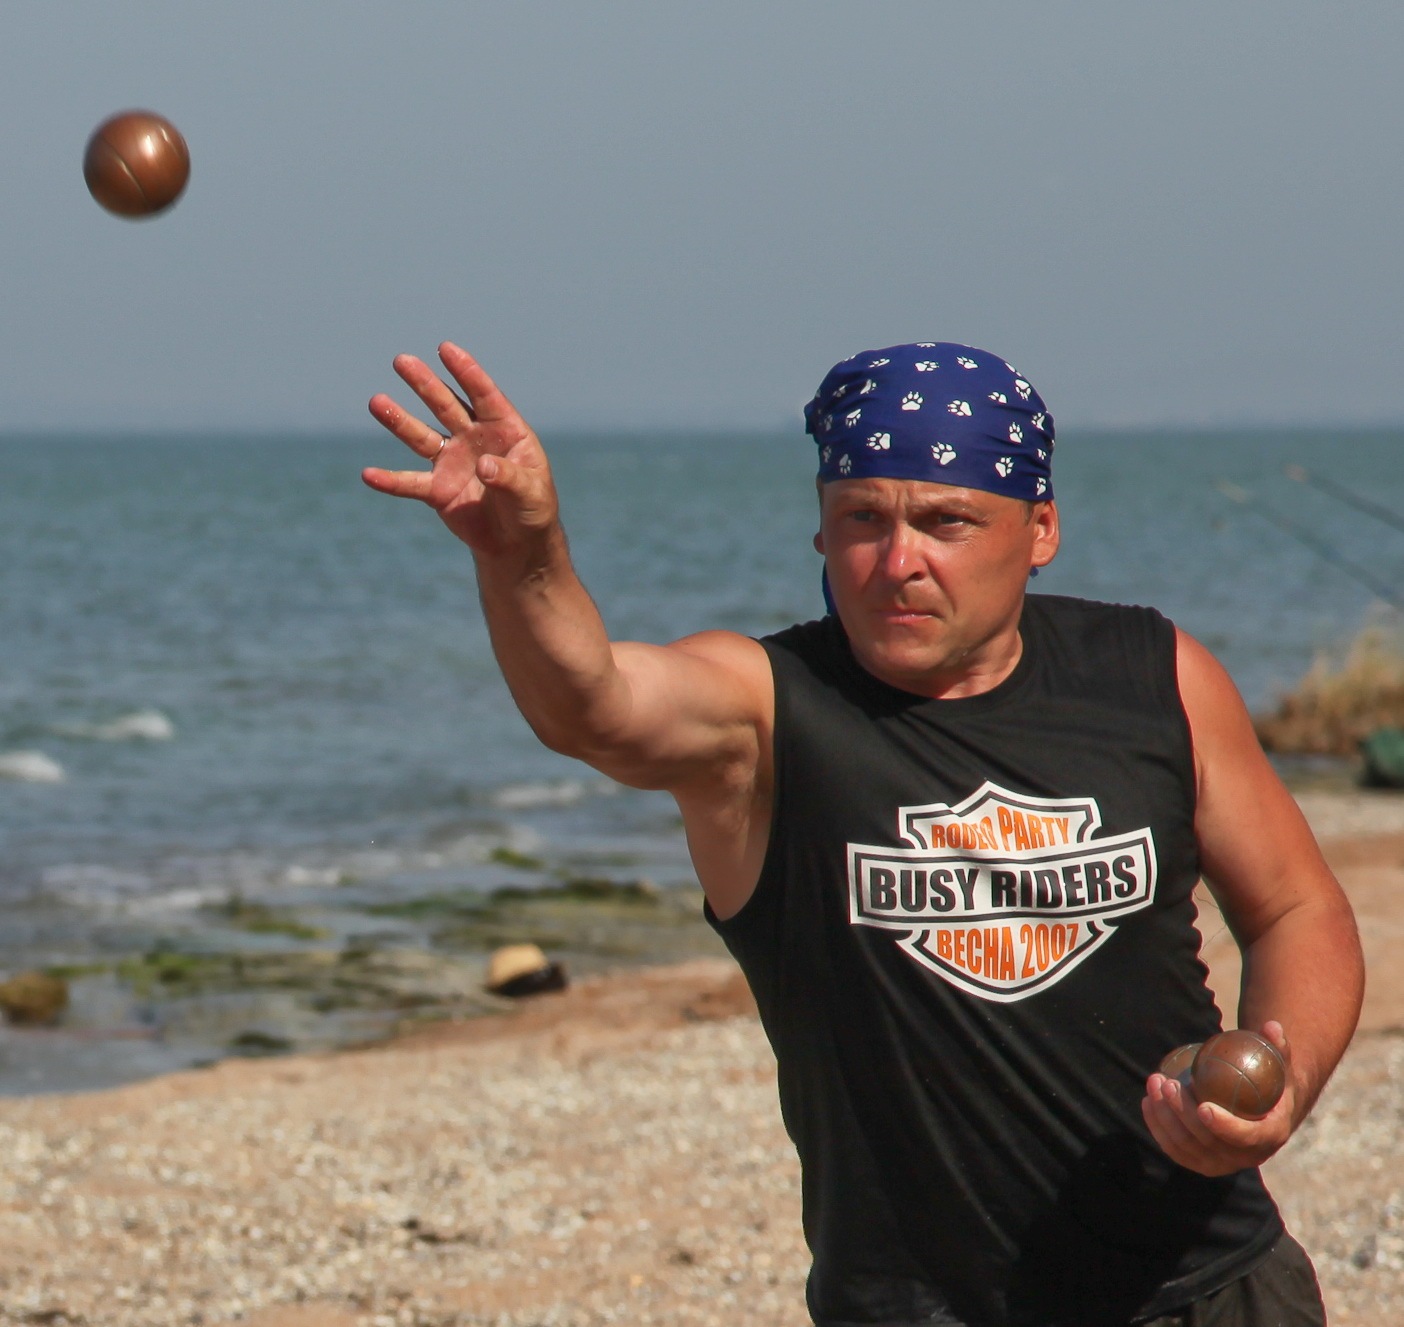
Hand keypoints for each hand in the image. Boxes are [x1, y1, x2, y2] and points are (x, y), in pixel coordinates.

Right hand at [363, 342, 558, 556]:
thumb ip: (510, 477)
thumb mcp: (531, 492)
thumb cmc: (533, 508)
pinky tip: (369, 475)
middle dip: (425, 384)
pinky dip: (390, 481)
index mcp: (504, 430)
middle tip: (401, 360)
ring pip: (421, 436)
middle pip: (446, 406)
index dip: (466, 372)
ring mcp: (452, 461)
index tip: (445, 349)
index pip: (484, 395)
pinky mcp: (437, 489)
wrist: (516, 541)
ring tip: (376, 401)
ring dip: (399, 420)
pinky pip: (411, 483)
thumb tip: (483, 465)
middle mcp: (474, 438)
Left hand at [1141, 1021, 1295, 1176]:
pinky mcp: (1202, 1163)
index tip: (1203, 1106)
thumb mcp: (1280, 1066)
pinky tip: (1147, 1102)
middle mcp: (1246, 1157)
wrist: (1263, 1112)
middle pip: (1208, 1141)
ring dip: (1164, 1117)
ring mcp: (1222, 1164)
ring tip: (1154, 1082)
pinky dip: (1158, 1128)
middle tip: (1166, 1082)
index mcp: (1269, 1136)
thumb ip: (1278, 1046)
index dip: (1225, 1126)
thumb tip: (1271, 1025)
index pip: (1246, 1137)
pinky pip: (1175, 1151)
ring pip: (1186, 1146)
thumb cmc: (1270, 1082)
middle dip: (1182, 1113)